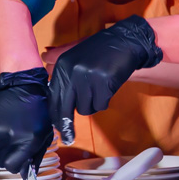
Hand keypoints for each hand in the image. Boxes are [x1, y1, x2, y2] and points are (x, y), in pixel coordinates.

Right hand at [0, 67, 51, 174]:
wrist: (23, 85)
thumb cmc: (38, 108)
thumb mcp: (44, 133)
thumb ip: (36, 154)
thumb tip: (28, 171)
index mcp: (27, 142)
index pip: (12, 167)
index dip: (15, 164)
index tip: (18, 159)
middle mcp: (9, 138)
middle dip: (6, 156)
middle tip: (13, 146)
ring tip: (8, 132)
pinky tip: (2, 123)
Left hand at [48, 16, 162, 142]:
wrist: (125, 41)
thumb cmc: (101, 51)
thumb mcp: (77, 57)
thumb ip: (64, 74)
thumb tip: (53, 92)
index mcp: (62, 66)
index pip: (53, 96)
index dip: (55, 114)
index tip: (57, 126)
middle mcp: (72, 72)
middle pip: (65, 107)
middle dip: (66, 124)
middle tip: (68, 138)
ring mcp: (87, 78)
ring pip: (85, 108)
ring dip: (93, 104)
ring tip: (100, 89)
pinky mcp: (103, 84)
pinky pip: (100, 105)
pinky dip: (105, 101)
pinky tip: (108, 87)